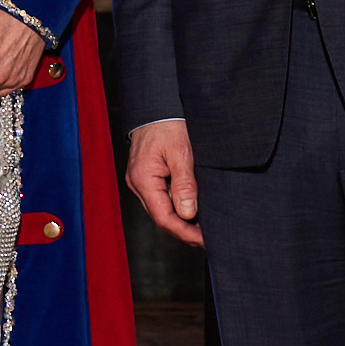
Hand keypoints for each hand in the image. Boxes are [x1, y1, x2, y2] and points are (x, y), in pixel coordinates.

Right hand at [126, 120, 202, 246]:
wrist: (155, 107)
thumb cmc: (167, 125)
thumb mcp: (181, 153)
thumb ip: (184, 184)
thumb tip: (188, 214)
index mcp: (143, 179)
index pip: (163, 217)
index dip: (184, 232)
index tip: (204, 239)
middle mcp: (137, 184)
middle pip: (160, 217)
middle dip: (184, 230)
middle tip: (207, 237)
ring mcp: (139, 181)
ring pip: (160, 210)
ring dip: (180, 220)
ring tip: (203, 226)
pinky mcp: (145, 177)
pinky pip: (159, 199)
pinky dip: (175, 207)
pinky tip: (190, 208)